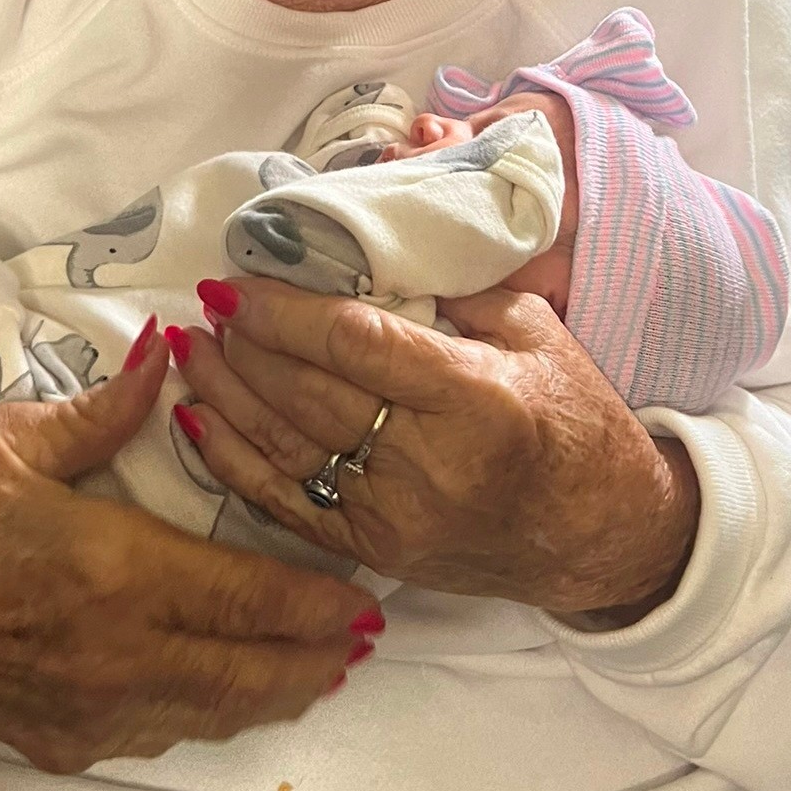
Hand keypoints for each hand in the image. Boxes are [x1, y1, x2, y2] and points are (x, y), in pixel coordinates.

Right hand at [0, 328, 375, 774]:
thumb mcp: (14, 441)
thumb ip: (106, 408)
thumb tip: (166, 350)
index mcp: (114, 570)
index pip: (246, 597)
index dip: (314, 605)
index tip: (362, 601)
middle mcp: (116, 651)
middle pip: (247, 671)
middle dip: (315, 660)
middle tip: (362, 643)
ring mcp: (90, 707)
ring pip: (211, 713)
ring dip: (273, 695)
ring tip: (316, 673)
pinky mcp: (60, 738)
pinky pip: (159, 734)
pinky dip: (208, 716)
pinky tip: (224, 697)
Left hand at [176, 281, 697, 614]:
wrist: (602, 533)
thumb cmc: (573, 416)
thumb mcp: (536, 330)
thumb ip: (458, 286)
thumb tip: (372, 240)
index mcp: (476, 396)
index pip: (358, 345)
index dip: (286, 312)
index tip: (239, 281)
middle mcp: (432, 463)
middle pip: (311, 395)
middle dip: (247, 346)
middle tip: (207, 302)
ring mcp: (398, 516)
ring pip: (287, 449)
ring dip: (226, 395)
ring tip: (188, 346)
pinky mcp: (378, 550)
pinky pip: (287, 505)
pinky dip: (233, 462)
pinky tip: (195, 420)